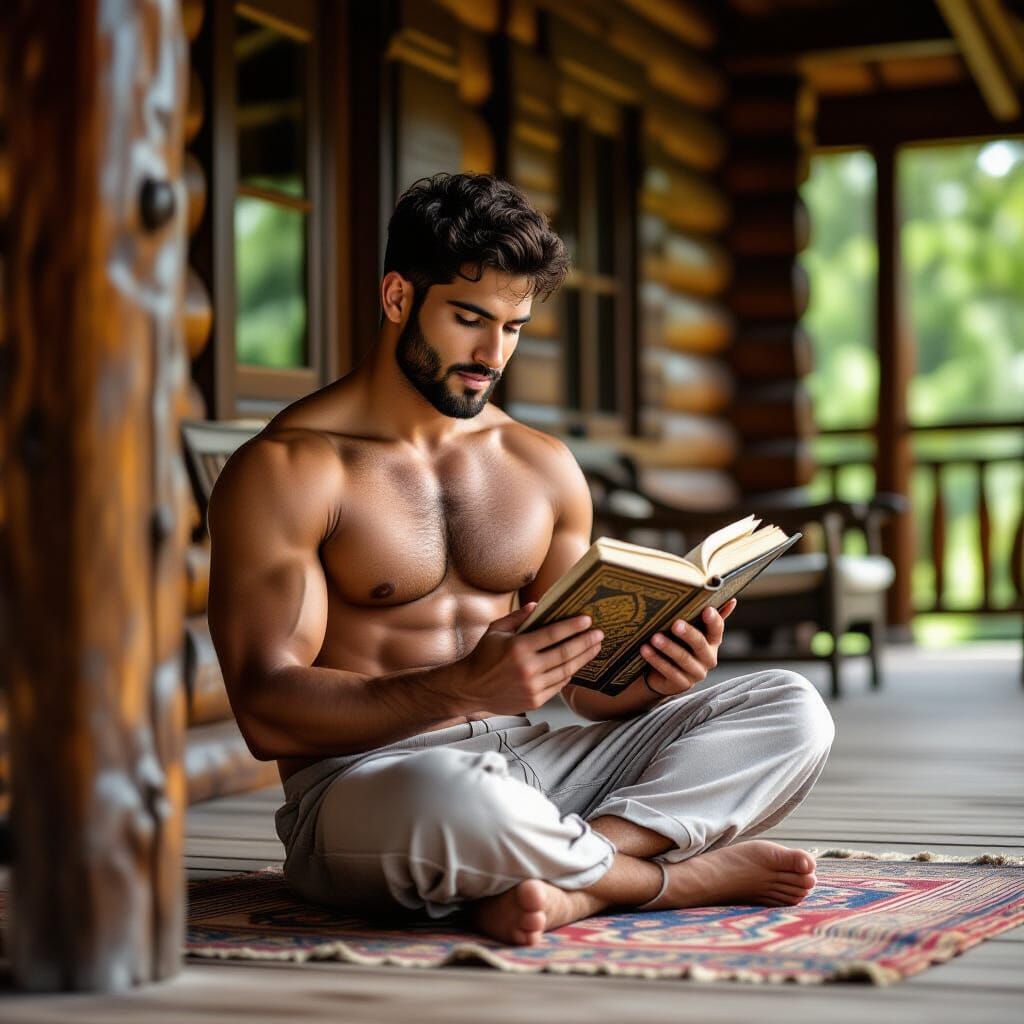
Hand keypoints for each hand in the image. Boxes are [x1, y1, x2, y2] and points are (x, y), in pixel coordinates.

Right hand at [452, 603, 604, 714]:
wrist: (469, 689)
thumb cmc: (483, 656)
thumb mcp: (495, 630)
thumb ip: (518, 617)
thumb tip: (538, 605)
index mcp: (518, 647)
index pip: (553, 634)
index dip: (573, 627)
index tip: (587, 620)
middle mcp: (527, 668)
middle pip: (565, 653)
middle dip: (585, 642)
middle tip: (599, 634)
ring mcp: (532, 687)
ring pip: (566, 671)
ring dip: (583, 659)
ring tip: (595, 648)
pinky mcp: (534, 700)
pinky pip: (558, 685)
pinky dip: (568, 674)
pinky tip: (576, 665)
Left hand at [639, 598, 736, 696]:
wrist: (667, 675)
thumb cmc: (682, 646)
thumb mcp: (694, 631)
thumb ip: (710, 618)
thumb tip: (731, 600)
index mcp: (713, 642)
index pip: (717, 629)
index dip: (714, 620)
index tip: (707, 610)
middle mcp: (708, 658)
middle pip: (700, 644)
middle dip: (688, 634)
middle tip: (675, 624)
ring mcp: (696, 673)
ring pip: (683, 659)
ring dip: (668, 647)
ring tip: (654, 638)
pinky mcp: (682, 684)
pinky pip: (669, 671)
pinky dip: (656, 660)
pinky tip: (645, 650)